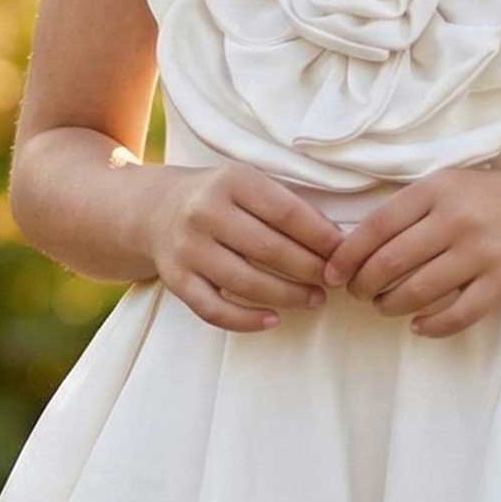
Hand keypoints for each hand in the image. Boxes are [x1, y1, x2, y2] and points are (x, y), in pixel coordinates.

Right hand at [148, 163, 349, 333]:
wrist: (155, 209)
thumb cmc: (219, 198)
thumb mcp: (248, 184)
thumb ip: (287, 207)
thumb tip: (336, 243)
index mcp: (230, 181)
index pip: (286, 212)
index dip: (320, 236)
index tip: (344, 253)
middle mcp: (204, 212)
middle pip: (269, 249)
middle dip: (309, 269)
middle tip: (335, 281)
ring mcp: (186, 248)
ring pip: (245, 282)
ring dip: (287, 296)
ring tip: (315, 299)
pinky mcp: (175, 280)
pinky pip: (213, 309)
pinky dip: (246, 320)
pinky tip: (273, 320)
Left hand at [320, 162, 500, 337]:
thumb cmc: (497, 197)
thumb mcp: (452, 184)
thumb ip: (412, 207)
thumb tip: (357, 243)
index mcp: (438, 190)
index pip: (376, 227)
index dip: (346, 256)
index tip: (332, 274)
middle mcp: (457, 220)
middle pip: (389, 263)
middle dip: (363, 285)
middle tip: (358, 294)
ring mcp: (481, 254)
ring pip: (417, 292)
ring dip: (390, 306)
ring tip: (385, 306)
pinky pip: (456, 315)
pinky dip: (430, 327)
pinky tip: (418, 325)